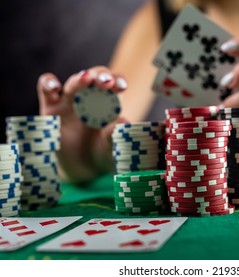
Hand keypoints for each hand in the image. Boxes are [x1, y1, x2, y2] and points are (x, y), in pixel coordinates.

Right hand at [37, 66, 127, 182]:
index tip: (121, 87)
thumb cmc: (103, 152)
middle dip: (101, 76)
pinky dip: (48, 83)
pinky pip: (46, 89)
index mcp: (110, 102)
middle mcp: (91, 97)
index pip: (114, 85)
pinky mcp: (51, 108)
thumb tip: (124, 122)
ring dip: (79, 80)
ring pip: (73, 83)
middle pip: (95, 77)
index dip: (118, 81)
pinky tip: (53, 87)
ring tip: (86, 79)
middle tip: (106, 81)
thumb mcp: (111, 147)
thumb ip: (114, 134)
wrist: (83, 168)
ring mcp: (70, 101)